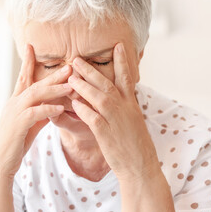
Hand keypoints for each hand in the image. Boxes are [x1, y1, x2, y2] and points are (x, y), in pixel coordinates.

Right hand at [0, 44, 72, 178]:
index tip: (32, 46)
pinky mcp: (17, 125)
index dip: (27, 61)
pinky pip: (35, 113)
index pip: (22, 77)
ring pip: (35, 94)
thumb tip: (54, 105)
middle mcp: (13, 103)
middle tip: (69, 66)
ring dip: (54, 89)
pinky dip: (48, 109)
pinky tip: (61, 108)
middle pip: (34, 83)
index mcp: (16, 101)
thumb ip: (41, 113)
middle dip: (52, 74)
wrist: (0, 162)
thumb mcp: (30, 124)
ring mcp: (14, 113)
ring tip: (71, 85)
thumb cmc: (16, 143)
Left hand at [68, 43, 159, 180]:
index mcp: (131, 104)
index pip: (126, 78)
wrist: (140, 166)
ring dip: (83, 86)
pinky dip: (83, 109)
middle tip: (76, 59)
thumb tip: (114, 95)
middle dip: (90, 70)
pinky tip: (73, 103)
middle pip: (106, 84)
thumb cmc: (135, 144)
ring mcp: (116, 121)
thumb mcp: (133, 121)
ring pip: (99, 97)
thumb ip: (124, 106)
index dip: (122, 61)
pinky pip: (93, 117)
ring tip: (70, 76)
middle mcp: (125, 109)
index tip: (117, 46)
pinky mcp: (107, 134)